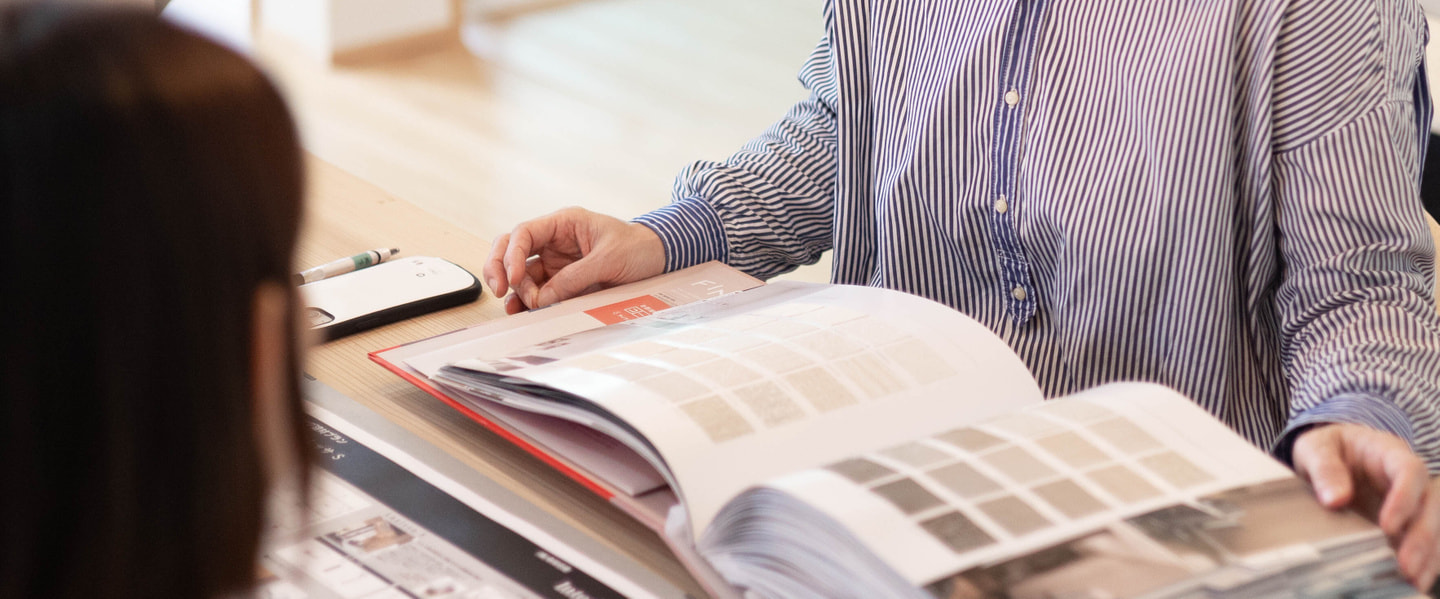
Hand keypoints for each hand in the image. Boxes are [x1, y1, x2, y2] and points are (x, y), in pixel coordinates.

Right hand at [483, 207, 665, 313]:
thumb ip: (576, 278)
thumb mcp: (609, 259)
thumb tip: (544, 298)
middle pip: (511, 249)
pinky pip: (538, 291)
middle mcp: (554, 241)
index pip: (524, 233)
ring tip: (524, 308)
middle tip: (500, 290)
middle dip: (499, 268)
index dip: (512, 254)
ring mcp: (556, 262)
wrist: (659, 259)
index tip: (513, 278)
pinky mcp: (562, 282)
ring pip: (521, 274)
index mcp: (564, 223)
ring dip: (517, 291)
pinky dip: (527, 302)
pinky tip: (523, 312)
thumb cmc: (638, 248)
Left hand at [1292, 423, 1439, 590]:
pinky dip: (1424, 560)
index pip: (1409, 471)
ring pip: (1434, 524)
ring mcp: (1412, 499)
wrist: (1329, 453)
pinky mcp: (1407, 520)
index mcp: (1389, 452)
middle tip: (1406, 565)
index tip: (1387, 526)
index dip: (1404, 498)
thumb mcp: (1315, 448)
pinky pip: (1424, 539)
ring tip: (1415, 580)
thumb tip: (1335, 499)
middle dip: (1422, 535)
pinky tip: (1417, 581)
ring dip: (1428, 553)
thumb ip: (1325, 468)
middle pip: (1430, 503)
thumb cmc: (1326, 448)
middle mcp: (1409, 477)